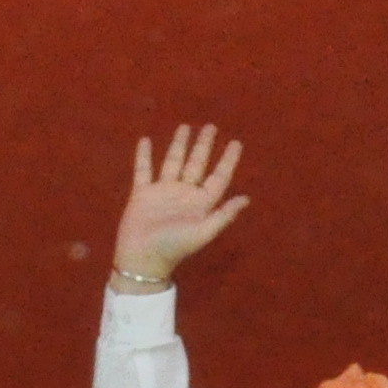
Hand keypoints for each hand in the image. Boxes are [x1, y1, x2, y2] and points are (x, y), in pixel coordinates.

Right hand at [112, 124, 249, 285]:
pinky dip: (143, 156)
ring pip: (173, 162)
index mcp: (200, 203)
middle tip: (210, 127)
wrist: (142, 259)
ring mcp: (162, 193)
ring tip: (185, 127)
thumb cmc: (174, 248)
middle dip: (204, 146)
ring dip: (179, 145)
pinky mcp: (142, 195)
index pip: (218, 177)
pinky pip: (143, 170)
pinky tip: (145, 140)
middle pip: (196, 164)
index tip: (235, 143)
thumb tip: (246, 199)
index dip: (228, 160)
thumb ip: (224, 215)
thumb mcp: (203, 232)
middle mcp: (183, 194)